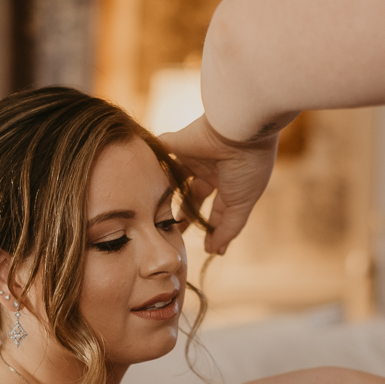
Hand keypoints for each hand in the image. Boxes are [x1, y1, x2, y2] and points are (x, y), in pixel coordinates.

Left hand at [160, 115, 278, 254]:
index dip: (211, 229)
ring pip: (175, 181)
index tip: (205, 248)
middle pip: (193, 197)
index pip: (217, 210)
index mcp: (230, 182)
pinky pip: (158, 154)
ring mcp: (192, 156)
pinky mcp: (176, 143)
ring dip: (165, 198)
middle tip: (172, 233)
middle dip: (184, 216)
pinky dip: (149, 165)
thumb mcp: (241, 203)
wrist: (240, 131)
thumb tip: (216, 252)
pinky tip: (138, 184)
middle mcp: (211, 170)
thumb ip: (228, 229)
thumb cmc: (247, 168)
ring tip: (153, 218)